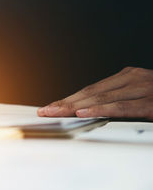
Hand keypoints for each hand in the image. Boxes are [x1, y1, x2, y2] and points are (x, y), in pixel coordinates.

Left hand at [37, 67, 152, 118]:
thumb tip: (91, 109)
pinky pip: (124, 106)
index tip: (50, 107)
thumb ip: (119, 100)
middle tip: (45, 111)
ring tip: (56, 112)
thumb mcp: (139, 96)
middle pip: (91, 92)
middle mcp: (133, 78)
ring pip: (103, 97)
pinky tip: (85, 112)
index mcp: (127, 77)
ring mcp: (144, 87)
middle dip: (65, 103)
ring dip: (76, 106)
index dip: (68, 98)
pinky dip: (102, 109)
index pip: (91, 89)